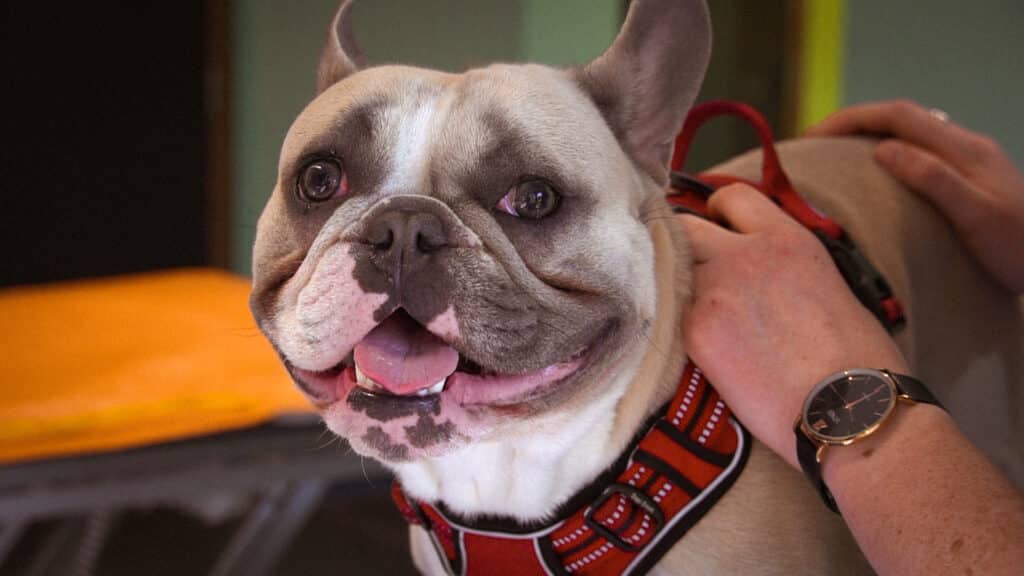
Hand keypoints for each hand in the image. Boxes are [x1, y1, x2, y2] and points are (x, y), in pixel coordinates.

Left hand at [678, 184, 908, 467]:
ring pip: (668, 272)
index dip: (719, 214)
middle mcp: (745, 255)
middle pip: (684, 226)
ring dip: (674, 289)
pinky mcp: (694, 331)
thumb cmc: (858, 362)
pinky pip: (667, 314)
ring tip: (695, 318)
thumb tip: (759, 276)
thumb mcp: (830, 287)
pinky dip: (671, 325)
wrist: (849, 412)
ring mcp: (714, 290)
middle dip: (684, 247)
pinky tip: (690, 346)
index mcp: (787, 239)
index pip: (732, 196)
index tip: (717, 232)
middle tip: (694, 277)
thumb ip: (784, 267)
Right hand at [807, 100, 1023, 292]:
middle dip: (852, 124)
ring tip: (835, 157)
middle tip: (813, 145)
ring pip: (910, 133)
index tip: (812, 137)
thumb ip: (931, 177)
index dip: (850, 119)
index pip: (897, 115)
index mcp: (963, 149)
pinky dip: (887, 153)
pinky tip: (876, 176)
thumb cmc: (1018, 248)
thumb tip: (880, 148)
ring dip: (868, 136)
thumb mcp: (974, 215)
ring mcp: (969, 161)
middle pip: (900, 118)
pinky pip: (919, 152)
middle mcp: (965, 146)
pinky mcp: (970, 179)